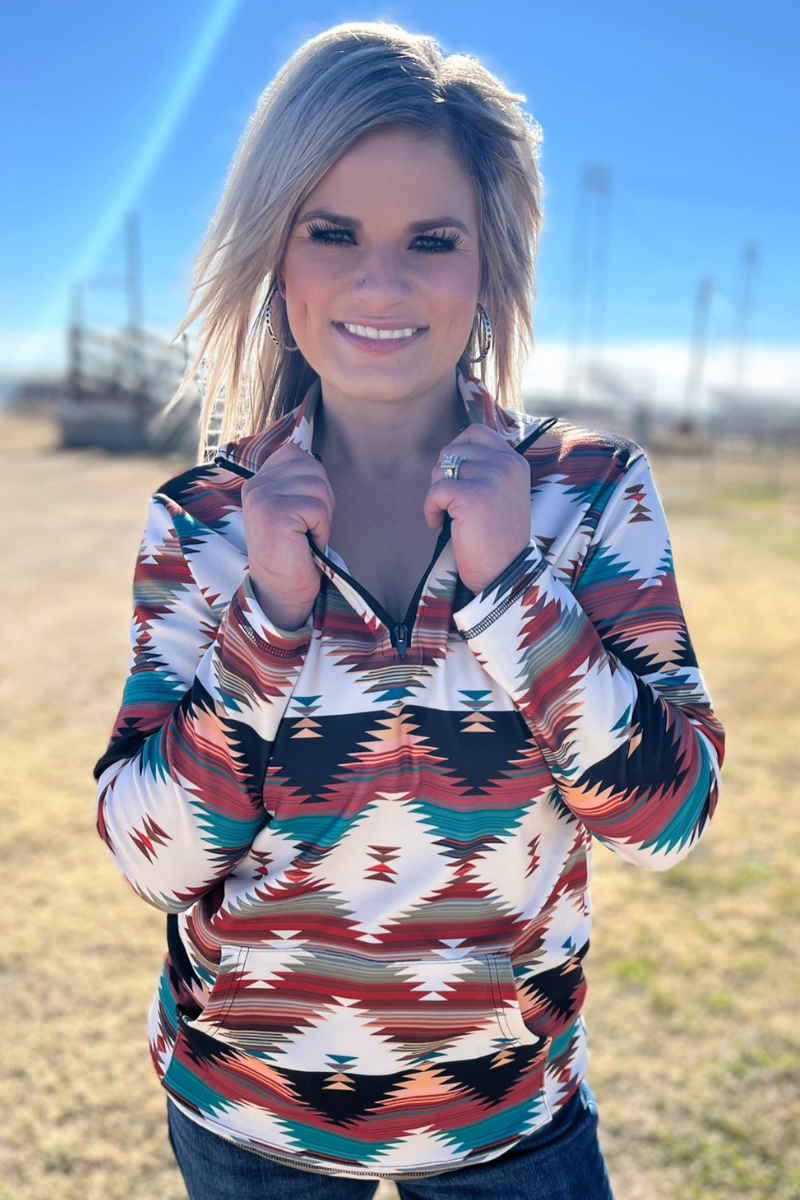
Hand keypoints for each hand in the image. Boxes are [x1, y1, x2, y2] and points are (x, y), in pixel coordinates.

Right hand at [241, 443, 334, 630]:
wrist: (283, 590)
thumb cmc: (296, 551)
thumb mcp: (295, 507)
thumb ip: (298, 478)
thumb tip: (308, 448)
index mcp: (259, 480)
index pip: (298, 454)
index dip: (314, 484)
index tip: (302, 514)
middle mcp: (255, 486)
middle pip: (313, 468)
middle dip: (322, 500)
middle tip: (308, 529)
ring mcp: (261, 498)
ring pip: (318, 487)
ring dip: (322, 517)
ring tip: (306, 536)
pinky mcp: (273, 514)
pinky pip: (317, 508)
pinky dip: (321, 529)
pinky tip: (305, 543)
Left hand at [424, 425, 530, 593]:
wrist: (505, 573)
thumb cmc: (498, 538)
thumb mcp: (502, 494)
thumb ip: (486, 469)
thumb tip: (451, 453)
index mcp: (515, 462)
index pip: (476, 433)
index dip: (456, 450)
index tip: (454, 477)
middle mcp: (507, 466)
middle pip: (452, 451)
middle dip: (443, 476)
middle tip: (449, 502)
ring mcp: (492, 479)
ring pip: (441, 469)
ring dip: (436, 494)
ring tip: (448, 515)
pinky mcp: (473, 497)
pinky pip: (436, 490)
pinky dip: (430, 509)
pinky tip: (439, 525)